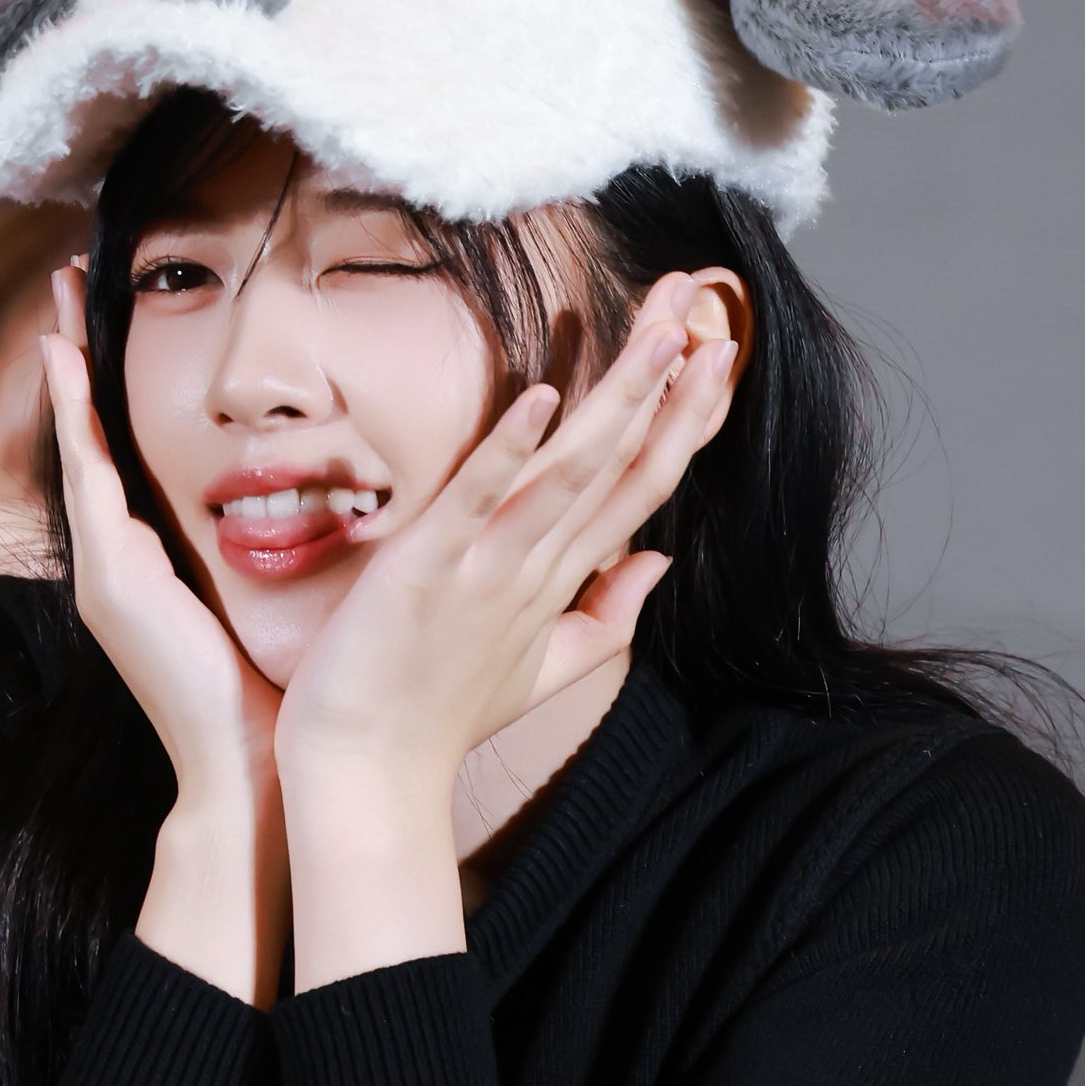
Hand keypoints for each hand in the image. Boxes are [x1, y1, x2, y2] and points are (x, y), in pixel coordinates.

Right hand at [41, 262, 283, 800]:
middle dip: (76, 357)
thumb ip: (265, 551)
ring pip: (78, 447)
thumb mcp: (264, 603)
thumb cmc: (272, 693)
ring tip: (59, 299)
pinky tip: (67, 359)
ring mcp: (103, 571)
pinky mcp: (111, 580)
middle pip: (87, 437)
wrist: (254, 767)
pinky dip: (74, 417)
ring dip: (67, 369)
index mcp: (150, 563)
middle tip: (65, 280)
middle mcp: (113, 561)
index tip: (108, 318)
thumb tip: (318, 498)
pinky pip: (87, 478)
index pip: (123, 453)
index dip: (110, 385)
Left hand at [272, 270, 733, 794]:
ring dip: (618, 402)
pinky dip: (512, 452)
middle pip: (622, 468)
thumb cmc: (436, 716)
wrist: (367, 773)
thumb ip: (607, 617)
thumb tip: (658, 562)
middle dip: (670, 389)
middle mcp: (538, 570)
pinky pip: (478, 502)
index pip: (641, 488)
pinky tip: (543, 399)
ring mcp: (489, 569)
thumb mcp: (539, 669)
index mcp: (562, 582)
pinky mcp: (431, 571)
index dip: (684, 423)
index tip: (718, 357)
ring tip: (661, 335)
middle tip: (706, 313)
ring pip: (572, 474)